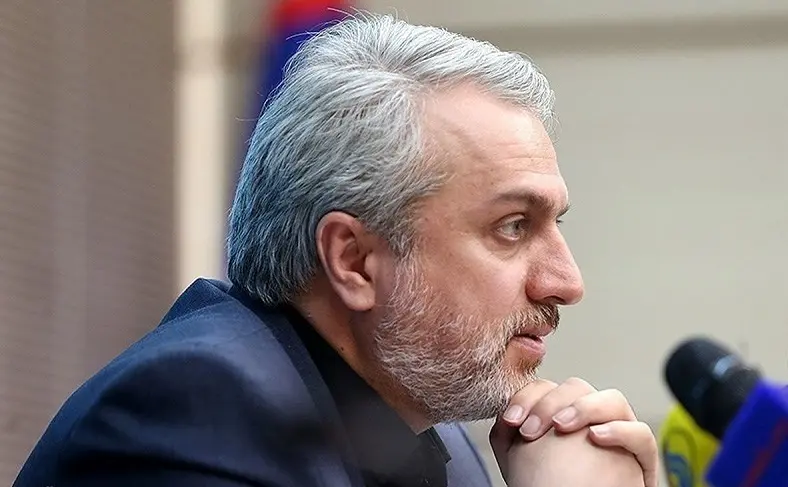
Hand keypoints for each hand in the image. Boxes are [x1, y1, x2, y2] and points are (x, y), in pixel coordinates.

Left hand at [489, 377, 657, 486]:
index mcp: (564, 414)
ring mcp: (619, 433)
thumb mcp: (516, 459)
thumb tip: (503, 412)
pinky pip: (641, 434)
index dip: (528, 397)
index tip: (512, 420)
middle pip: (578, 388)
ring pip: (613, 400)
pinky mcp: (641, 457)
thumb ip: (507, 432)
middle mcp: (593, 419)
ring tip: (561, 426)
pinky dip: (620, 431)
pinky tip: (596, 437)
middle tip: (531, 429)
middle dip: (550, 403)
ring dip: (584, 407)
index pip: (548, 388)